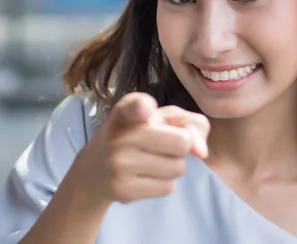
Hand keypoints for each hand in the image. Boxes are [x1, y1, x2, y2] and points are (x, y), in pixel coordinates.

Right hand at [72, 92, 209, 204]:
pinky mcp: (123, 190)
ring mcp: (118, 165)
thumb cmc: (136, 136)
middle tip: (162, 145)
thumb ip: (189, 123)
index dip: (143, 107)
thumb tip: (201, 151)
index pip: (134, 106)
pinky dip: (164, 182)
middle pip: (181, 142)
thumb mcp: (158, 119)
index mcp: (125, 112)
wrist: (95, 170)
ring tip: (151, 160)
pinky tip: (145, 176)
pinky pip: (167, 187)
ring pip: (178, 168)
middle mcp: (119, 136)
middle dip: (180, 145)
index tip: (146, 111)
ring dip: (173, 165)